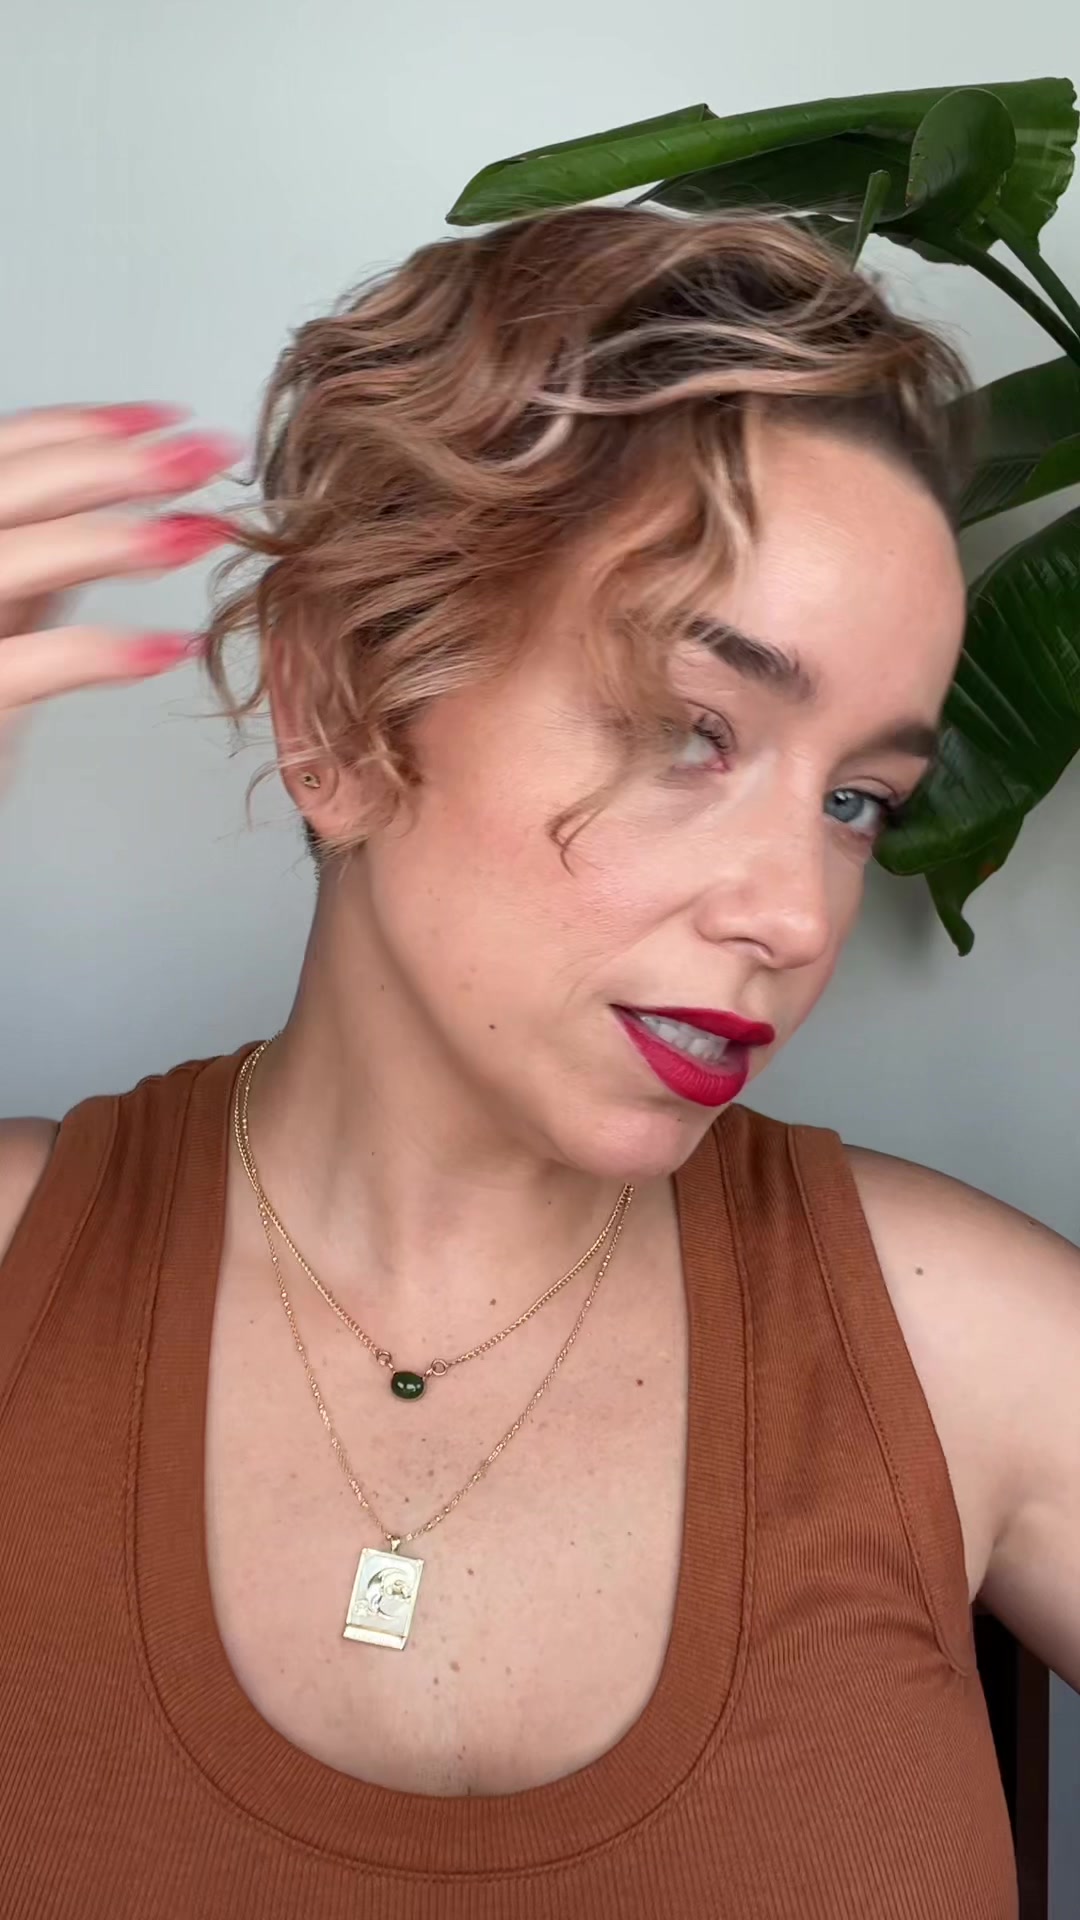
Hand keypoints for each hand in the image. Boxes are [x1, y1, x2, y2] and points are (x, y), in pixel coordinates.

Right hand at [0, 400, 243, 783]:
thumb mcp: (14, 613)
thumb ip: (58, 567)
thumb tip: (145, 523)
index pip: (7, 454)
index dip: (85, 427)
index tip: (165, 419)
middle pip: (8, 488)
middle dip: (114, 463)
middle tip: (204, 457)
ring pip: (8, 558)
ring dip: (109, 538)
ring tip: (195, 535)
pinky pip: (28, 666)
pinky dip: (100, 652)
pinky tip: (169, 647)